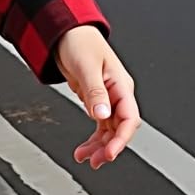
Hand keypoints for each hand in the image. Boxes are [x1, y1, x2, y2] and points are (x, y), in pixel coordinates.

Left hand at [53, 26, 139, 169]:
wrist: (65, 33)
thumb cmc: (79, 42)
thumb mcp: (87, 67)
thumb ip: (95, 93)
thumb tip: (102, 115)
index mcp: (121, 85)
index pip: (129, 118)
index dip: (122, 138)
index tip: (110, 153)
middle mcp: (117, 94)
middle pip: (120, 128)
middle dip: (109, 147)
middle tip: (95, 161)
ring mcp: (107, 99)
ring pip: (109, 130)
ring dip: (99, 146)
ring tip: (85, 158)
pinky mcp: (95, 101)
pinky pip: (99, 126)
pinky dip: (92, 139)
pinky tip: (83, 149)